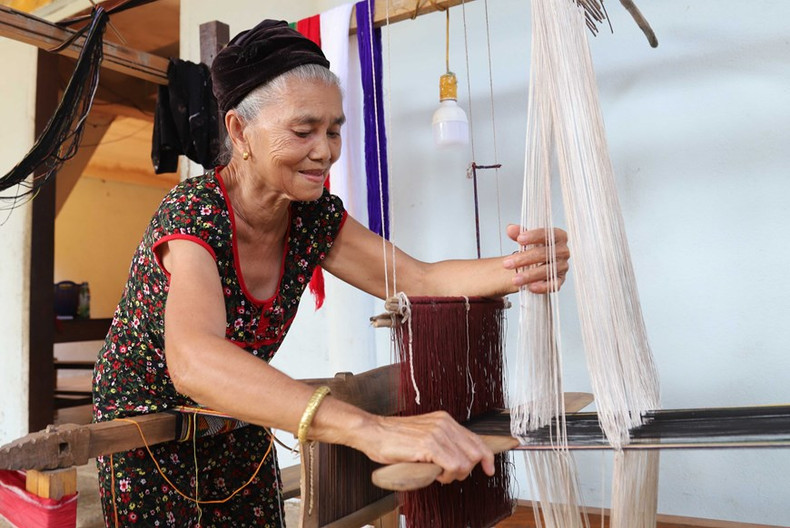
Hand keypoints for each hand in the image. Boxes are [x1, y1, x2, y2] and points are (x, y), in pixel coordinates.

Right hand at [356, 411, 494, 484]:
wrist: (373, 432)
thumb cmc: (394, 437)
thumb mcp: (424, 434)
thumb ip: (442, 442)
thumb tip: (459, 458)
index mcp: (445, 420)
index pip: (476, 439)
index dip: (486, 457)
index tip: (489, 469)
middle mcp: (444, 424)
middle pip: (475, 452)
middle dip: (467, 470)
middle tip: (450, 475)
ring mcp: (437, 433)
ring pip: (465, 463)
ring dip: (453, 475)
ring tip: (437, 473)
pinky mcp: (429, 445)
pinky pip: (452, 466)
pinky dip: (446, 475)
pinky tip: (434, 473)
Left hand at [503, 225, 569, 292]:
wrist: (537, 263)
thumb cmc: (534, 248)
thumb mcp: (526, 239)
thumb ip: (518, 233)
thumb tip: (510, 229)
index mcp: (558, 236)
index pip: (547, 234)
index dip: (533, 236)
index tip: (519, 239)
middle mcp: (563, 251)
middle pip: (544, 254)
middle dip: (524, 259)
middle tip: (507, 263)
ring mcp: (562, 266)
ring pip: (546, 271)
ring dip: (529, 275)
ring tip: (514, 279)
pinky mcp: (559, 280)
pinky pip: (553, 285)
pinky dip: (542, 287)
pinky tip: (530, 287)